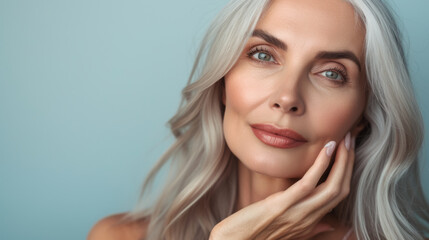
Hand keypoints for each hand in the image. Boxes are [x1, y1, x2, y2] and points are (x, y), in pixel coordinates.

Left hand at [209, 133, 354, 239]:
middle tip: (351, 139)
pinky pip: (308, 184)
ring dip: (343, 161)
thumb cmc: (258, 234)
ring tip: (344, 139)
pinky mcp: (282, 205)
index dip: (348, 172)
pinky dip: (321, 165)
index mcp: (311, 221)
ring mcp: (297, 212)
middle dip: (349, 162)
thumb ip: (312, 227)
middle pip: (341, 189)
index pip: (340, 196)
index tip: (349, 151)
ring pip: (332, 187)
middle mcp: (309, 218)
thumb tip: (329, 224)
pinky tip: (327, 148)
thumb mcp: (290, 231)